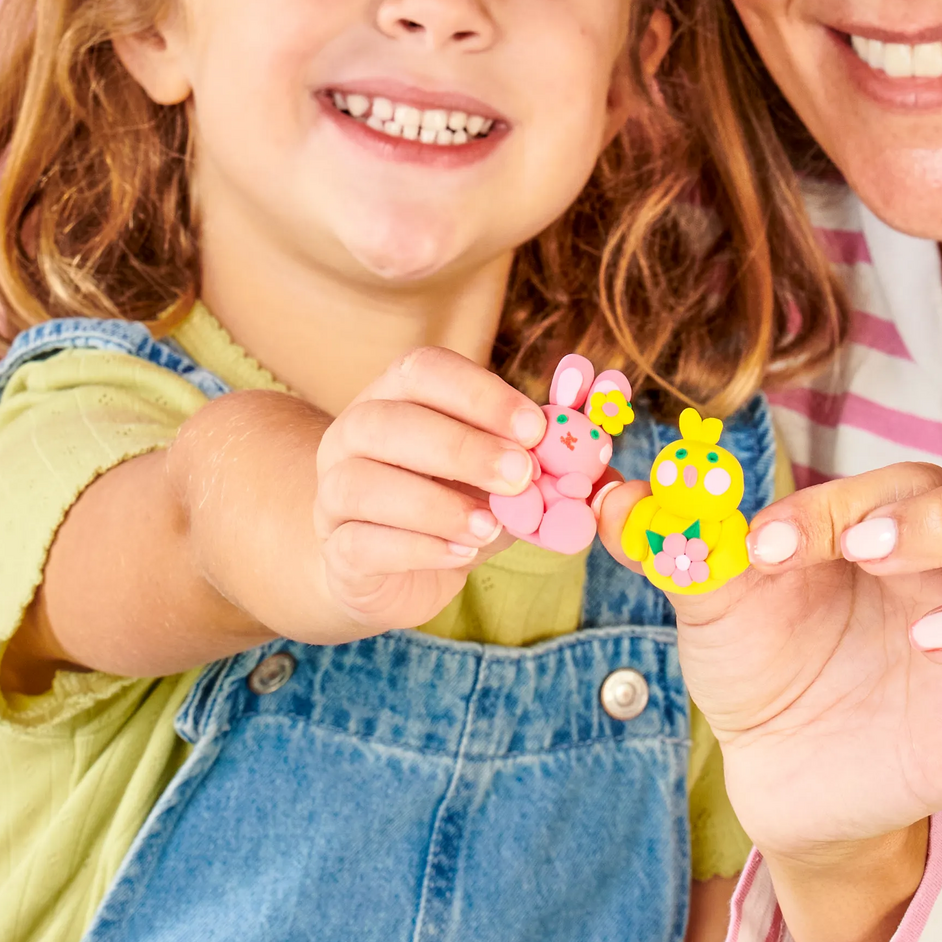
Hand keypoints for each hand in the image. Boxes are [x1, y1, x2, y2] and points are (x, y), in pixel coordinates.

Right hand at [303, 348, 546, 634]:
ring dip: (437, 504)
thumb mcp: (505, 474)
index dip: (479, 394)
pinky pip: (361, 543)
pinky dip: (418, 548)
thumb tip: (607, 426)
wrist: (391, 571)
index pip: (422, 370)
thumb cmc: (453, 507)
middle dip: (462, 447)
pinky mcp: (336, 551)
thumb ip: (549, 451)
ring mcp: (334, 493)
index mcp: (394, 397)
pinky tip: (461, 554)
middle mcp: (352, 435)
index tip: (536, 428)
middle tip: (521, 476)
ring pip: (364, 484)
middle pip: (388, 423)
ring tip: (492, 527)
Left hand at [596, 459, 941, 856]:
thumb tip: (616, 497)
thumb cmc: (764, 665)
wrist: (773, 772)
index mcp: (904, 537)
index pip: (914, 484)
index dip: (845, 503)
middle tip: (870, 556)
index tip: (764, 548)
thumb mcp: (715, 606)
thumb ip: (679, 548)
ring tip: (927, 645)